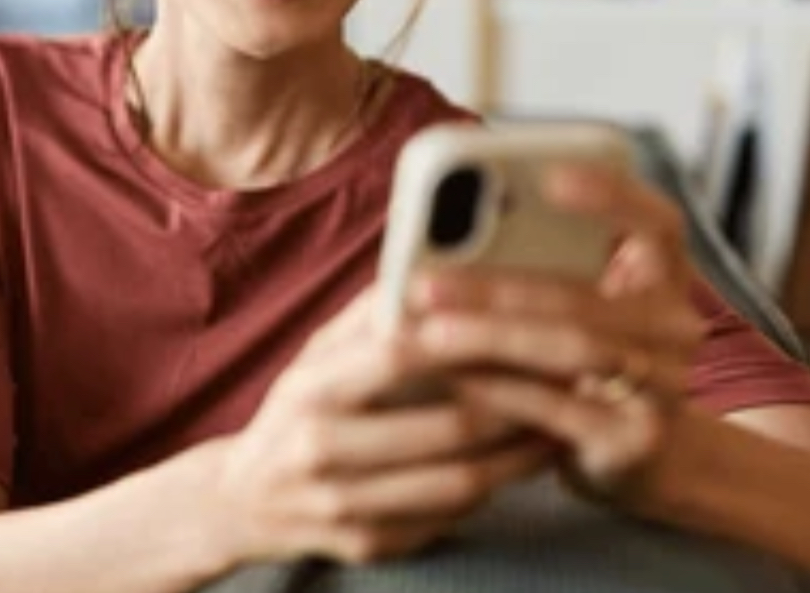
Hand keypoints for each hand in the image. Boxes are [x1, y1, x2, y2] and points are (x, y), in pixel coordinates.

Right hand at [212, 287, 555, 566]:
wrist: (241, 500)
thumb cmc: (296, 408)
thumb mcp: (316, 354)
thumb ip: (369, 315)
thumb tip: (427, 264)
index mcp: (312, 388)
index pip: (397, 356)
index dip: (465, 340)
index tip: (522, 324)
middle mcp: (322, 449)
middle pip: (443, 427)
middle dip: (517, 402)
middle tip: (568, 379)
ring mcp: (345, 504)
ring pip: (458, 481)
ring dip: (521, 453)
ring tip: (562, 422)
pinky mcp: (369, 545)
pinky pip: (448, 516)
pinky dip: (494, 488)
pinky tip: (523, 464)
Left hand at [407, 164, 704, 510]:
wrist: (643, 451)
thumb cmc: (588, 349)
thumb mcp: (581, 299)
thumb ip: (541, 260)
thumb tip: (439, 226)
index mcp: (663, 273)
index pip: (657, 221)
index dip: (611, 196)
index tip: (550, 177)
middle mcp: (676, 325)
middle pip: (586, 297)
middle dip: (496, 287)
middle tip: (424, 282)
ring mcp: (664, 385)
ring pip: (573, 349)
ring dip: (491, 337)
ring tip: (427, 330)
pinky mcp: (637, 440)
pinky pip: (558, 408)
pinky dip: (500, 388)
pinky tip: (452, 374)